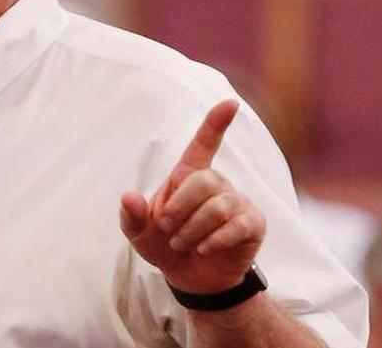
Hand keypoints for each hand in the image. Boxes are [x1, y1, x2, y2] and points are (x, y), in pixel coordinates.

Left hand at [119, 100, 265, 293]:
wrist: (190, 278)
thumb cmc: (164, 245)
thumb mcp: (139, 233)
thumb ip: (131, 215)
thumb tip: (129, 197)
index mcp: (188, 176)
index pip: (204, 143)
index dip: (215, 123)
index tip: (230, 103)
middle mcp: (217, 183)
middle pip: (204, 180)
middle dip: (179, 207)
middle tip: (167, 228)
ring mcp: (238, 202)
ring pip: (218, 205)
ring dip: (194, 228)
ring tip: (183, 243)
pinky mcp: (253, 224)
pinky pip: (238, 225)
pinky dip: (215, 240)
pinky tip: (204, 249)